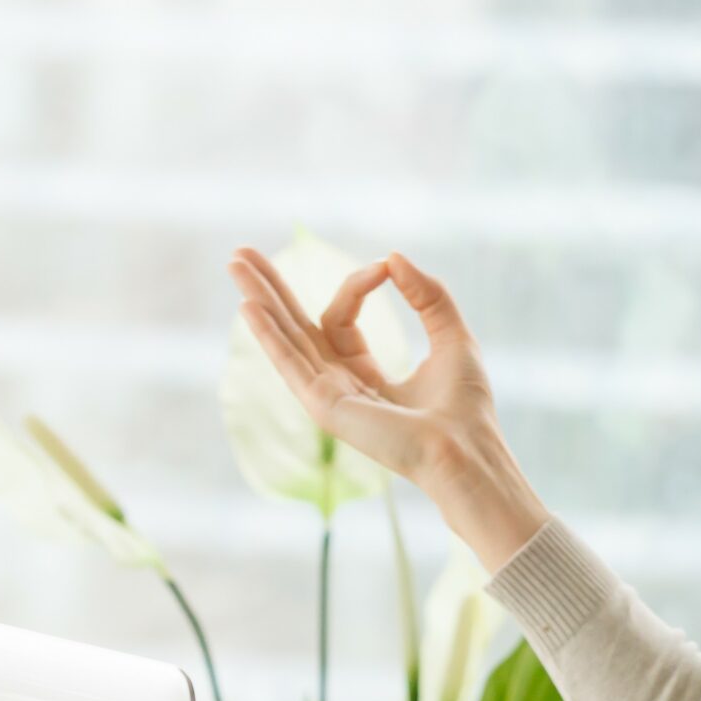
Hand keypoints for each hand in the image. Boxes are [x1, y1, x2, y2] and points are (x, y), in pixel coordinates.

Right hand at [225, 245, 531, 508]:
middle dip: (270, 290)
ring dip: (260, 301)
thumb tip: (393, 257)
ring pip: (286, 339)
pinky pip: (291, 364)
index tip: (386, 268)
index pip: (341, 318)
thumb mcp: (452, 335)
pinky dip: (269, 335)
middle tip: (242, 252)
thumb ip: (428, 295)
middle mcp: (339, 384)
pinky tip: (249, 308)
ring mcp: (328, 397)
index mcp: (365, 374)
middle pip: (295, 328)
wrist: (466, 448)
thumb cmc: (465, 406)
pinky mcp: (326, 407)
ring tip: (234, 263)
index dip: (358, 284)